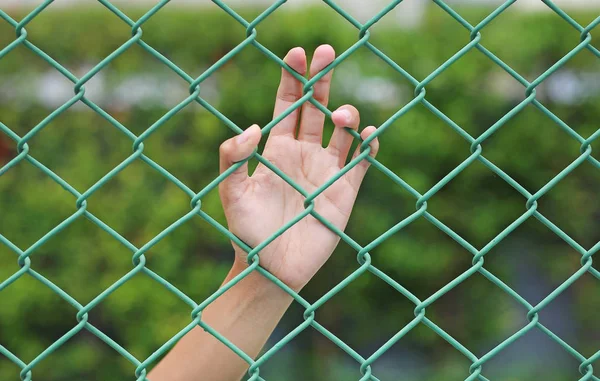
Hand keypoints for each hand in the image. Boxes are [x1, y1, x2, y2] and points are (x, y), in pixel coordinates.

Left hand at [218, 45, 378, 290]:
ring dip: (345, 114)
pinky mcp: (345, 191)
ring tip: (340, 116)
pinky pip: (361, 162)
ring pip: (342, 130)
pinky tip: (368, 134)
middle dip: (321, 79)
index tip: (297, 54)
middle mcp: (303, 155)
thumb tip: (254, 127)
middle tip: (326, 50)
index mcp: (276, 151)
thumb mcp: (231, 193)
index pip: (286, 106)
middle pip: (315, 108)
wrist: (271, 270)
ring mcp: (326, 172)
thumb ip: (233, 159)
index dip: (292, 79)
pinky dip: (367, 146)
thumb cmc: (247, 233)